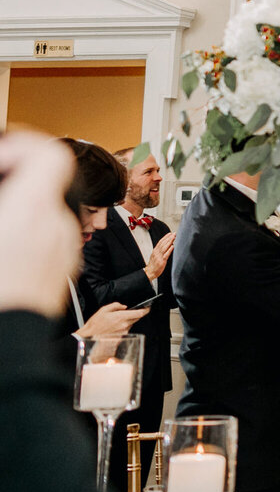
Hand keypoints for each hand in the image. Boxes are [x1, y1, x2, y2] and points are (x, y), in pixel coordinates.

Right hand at [0, 130, 80, 316]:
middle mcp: (57, 227)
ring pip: (45, 212)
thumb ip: (7, 195)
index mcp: (34, 210)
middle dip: (14, 182)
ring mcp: (62, 250)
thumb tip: (8, 179)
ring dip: (19, 209)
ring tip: (1, 224)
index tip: (0, 155)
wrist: (9, 345)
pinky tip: (5, 248)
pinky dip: (25, 232)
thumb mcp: (0, 222)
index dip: (21, 146)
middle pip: (45, 183)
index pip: (49, 155)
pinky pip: (46, 237)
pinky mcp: (59, 270)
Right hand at [75, 302, 149, 339]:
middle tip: (128, 313)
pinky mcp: (121, 337)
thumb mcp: (104, 310)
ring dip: (128, 321)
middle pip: (137, 318)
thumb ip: (116, 306)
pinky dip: (123, 326)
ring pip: (131, 324)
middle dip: (135, 314)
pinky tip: (114, 327)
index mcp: (121, 317)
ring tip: (115, 321)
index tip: (148, 307)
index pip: (140, 313)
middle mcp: (124, 325)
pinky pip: (126, 329)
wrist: (89, 337)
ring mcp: (123, 332)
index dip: (146, 310)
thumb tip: (124, 306)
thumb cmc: (95, 324)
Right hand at [144, 231, 175, 280]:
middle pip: (163, 243)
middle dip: (169, 238)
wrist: (150, 272)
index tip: (170, 233)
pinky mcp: (161, 261)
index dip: (165, 237)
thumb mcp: (155, 256)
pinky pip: (166, 254)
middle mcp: (156, 253)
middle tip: (174, 233)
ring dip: (169, 241)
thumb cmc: (153, 265)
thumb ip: (160, 250)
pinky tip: (172, 246)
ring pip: (164, 247)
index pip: (160, 242)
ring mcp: (159, 256)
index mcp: (155, 251)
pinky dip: (169, 250)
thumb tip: (167, 245)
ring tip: (174, 237)